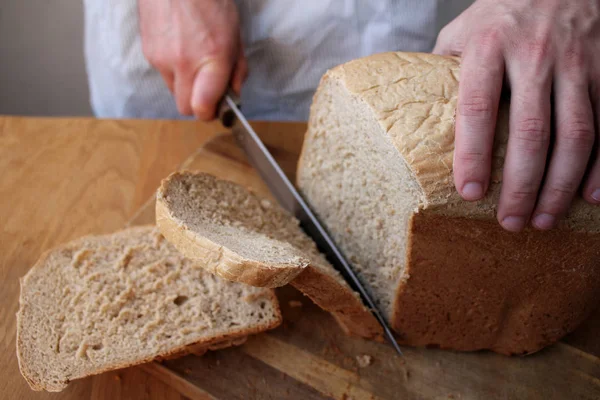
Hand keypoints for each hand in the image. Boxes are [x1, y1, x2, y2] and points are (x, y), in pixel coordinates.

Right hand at [139, 0, 246, 119]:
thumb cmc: (210, 2)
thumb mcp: (235, 36)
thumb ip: (236, 70)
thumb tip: (233, 94)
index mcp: (211, 59)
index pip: (202, 108)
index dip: (210, 113)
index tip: (218, 107)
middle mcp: (183, 62)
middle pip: (185, 108)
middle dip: (198, 103)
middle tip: (208, 89)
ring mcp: (161, 58)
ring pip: (174, 91)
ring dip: (186, 85)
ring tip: (194, 60)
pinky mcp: (148, 53)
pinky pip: (163, 73)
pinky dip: (173, 69)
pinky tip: (181, 48)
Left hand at [434, 0, 599, 230]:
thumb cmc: (503, 12)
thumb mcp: (464, 30)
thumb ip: (445, 69)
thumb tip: (421, 113)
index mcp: (488, 46)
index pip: (478, 108)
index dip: (473, 154)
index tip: (470, 193)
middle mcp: (534, 55)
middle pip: (531, 131)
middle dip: (521, 184)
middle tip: (510, 222)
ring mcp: (576, 62)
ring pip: (576, 134)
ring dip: (560, 185)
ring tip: (543, 219)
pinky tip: (590, 197)